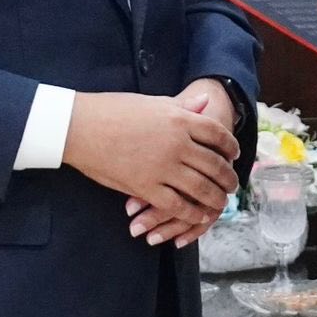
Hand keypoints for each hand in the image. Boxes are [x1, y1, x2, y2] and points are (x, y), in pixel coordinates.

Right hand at [124, 80, 237, 247]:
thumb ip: (183, 105)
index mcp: (180, 119)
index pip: (218, 135)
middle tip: (233, 184)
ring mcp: (163, 167)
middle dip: (228, 177)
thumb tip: (206, 101)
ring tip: (222, 202)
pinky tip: (199, 215)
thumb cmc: (114, 110)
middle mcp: (177, 144)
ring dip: (216, 197)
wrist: (81, 127)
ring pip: (201, 188)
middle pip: (215, 164)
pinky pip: (177, 205)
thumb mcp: (153, 102)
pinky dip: (192, 213)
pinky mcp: (146, 187)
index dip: (230, 146)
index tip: (234, 154)